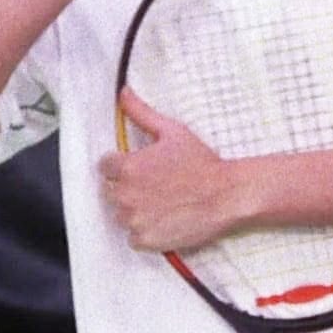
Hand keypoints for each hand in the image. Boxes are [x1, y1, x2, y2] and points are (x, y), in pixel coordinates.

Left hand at [100, 87, 240, 251]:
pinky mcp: (144, 240)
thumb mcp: (173, 131)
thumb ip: (141, 113)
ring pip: (121, 215)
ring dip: (135, 210)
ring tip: (161, 204)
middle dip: (127, 188)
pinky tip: (165, 220)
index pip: (105, 167)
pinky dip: (145, 231)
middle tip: (155, 186)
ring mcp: (134, 220)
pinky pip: (133, 237)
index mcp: (127, 167)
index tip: (141, 168)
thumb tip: (122, 93)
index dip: (121, 166)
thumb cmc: (202, 163)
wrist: (227, 196)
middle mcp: (125, 195)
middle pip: (111, 191)